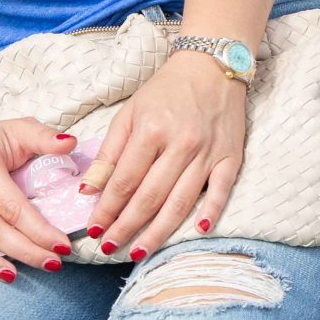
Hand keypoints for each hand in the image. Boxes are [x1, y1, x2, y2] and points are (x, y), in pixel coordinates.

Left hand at [79, 50, 248, 260]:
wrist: (212, 65)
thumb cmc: (166, 90)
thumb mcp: (129, 112)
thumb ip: (109, 152)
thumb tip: (88, 189)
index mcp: (151, 129)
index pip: (124, 180)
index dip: (107, 209)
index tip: (94, 230)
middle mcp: (180, 143)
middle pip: (150, 197)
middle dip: (126, 227)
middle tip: (109, 249)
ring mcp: (208, 152)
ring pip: (181, 202)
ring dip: (158, 232)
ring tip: (138, 253)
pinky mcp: (231, 157)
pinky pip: (221, 191)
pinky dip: (211, 212)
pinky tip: (196, 231)